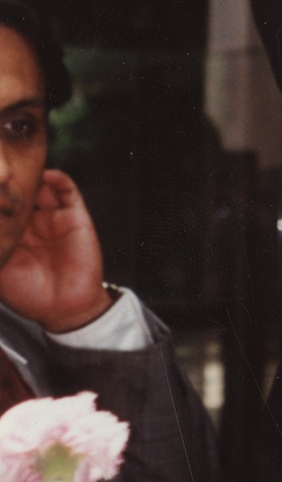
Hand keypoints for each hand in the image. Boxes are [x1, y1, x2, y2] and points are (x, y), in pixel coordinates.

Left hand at [0, 170, 110, 333]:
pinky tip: (45, 175)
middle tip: (0, 174)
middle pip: (19, 193)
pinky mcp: (75, 216)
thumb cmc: (30, 295)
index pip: (2, 208)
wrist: (65, 309)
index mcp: (13, 235)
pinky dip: (57, 178)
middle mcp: (33, 224)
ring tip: (18, 172)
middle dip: (9, 184)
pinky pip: (67, 190)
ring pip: (41, 187)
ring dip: (30, 177)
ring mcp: (53, 218)